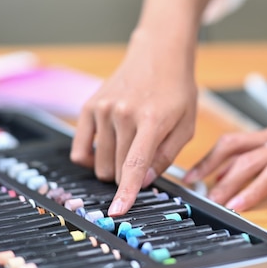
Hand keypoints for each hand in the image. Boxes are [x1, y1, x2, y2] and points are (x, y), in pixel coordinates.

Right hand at [71, 30, 197, 215]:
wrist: (158, 55)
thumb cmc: (176, 91)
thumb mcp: (186, 125)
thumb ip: (166, 156)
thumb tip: (145, 180)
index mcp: (151, 119)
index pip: (135, 164)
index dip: (127, 192)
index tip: (118, 212)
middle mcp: (122, 113)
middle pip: (116, 170)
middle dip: (128, 177)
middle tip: (142, 160)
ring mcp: (103, 109)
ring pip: (100, 163)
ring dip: (113, 167)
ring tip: (129, 146)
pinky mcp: (89, 107)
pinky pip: (80, 150)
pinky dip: (91, 158)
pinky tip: (107, 150)